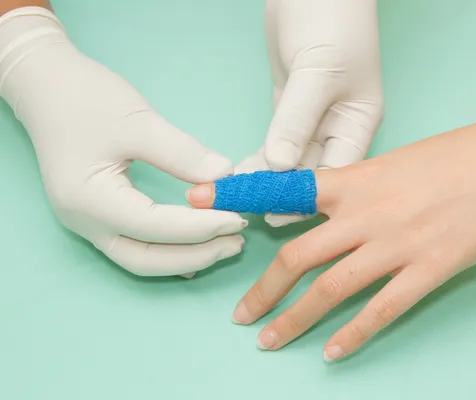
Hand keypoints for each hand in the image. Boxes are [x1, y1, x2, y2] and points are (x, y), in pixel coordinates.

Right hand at [0, 7, 246, 276]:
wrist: (47, 87)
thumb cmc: (86, 98)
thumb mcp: (139, 121)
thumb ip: (183, 154)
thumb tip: (226, 177)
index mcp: (89, 199)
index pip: (155, 226)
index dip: (200, 227)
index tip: (237, 216)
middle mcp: (85, 222)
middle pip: (146, 259)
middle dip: (196, 254)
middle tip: (237, 240)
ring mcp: (88, 223)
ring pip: (141, 258)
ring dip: (185, 256)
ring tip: (226, 243)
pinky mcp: (98, 216)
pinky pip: (136, 245)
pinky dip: (169, 250)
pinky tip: (197, 246)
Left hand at [189, 104, 475, 359]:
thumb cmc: (458, 155)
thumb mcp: (397, 161)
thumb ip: (359, 188)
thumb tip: (334, 210)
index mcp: (355, 181)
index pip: (284, 190)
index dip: (238, 195)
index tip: (200, 198)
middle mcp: (366, 214)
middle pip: (298, 256)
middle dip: (263, 291)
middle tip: (240, 317)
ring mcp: (397, 244)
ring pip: (330, 288)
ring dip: (295, 320)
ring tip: (271, 342)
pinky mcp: (430, 268)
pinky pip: (381, 309)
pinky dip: (353, 334)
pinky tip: (332, 353)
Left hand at [237, 0, 383, 226]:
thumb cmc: (330, 21)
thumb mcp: (318, 73)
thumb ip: (297, 121)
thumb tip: (278, 166)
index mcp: (358, 123)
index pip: (337, 173)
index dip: (310, 198)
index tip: (278, 217)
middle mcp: (338, 126)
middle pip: (312, 172)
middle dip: (282, 192)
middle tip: (249, 212)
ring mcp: (312, 118)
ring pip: (290, 160)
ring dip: (266, 178)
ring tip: (238, 197)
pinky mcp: (289, 108)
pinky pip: (275, 142)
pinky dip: (259, 158)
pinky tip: (241, 174)